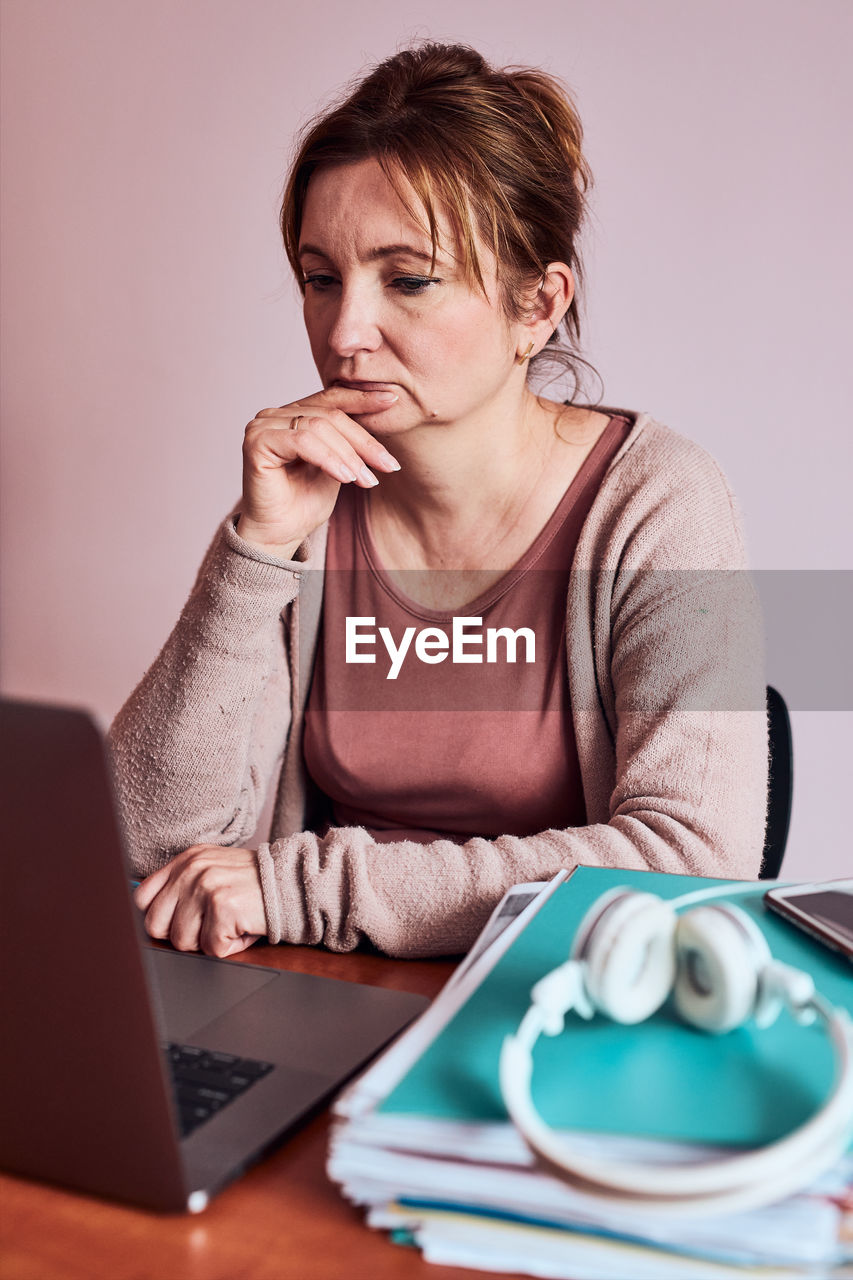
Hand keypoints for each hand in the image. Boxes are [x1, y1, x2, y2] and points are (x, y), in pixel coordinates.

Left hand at [133, 845, 266, 957]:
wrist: (296, 883)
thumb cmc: (256, 885)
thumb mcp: (214, 871)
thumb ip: (183, 886)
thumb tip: (152, 916)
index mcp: (186, 859)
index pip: (142, 898)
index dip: (160, 919)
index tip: (181, 921)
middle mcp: (192, 869)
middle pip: (156, 925)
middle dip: (183, 935)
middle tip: (210, 925)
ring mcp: (206, 887)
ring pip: (182, 942)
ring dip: (209, 941)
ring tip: (230, 922)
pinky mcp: (223, 907)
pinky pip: (211, 948)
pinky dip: (230, 946)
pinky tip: (243, 927)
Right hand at [238, 387, 400, 557]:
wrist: (279, 535)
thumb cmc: (304, 504)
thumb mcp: (339, 466)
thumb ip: (350, 440)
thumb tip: (384, 412)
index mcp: (293, 414)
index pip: (331, 397)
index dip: (362, 398)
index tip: (393, 400)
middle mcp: (275, 415)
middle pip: (329, 414)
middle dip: (363, 441)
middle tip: (388, 465)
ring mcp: (262, 425)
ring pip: (318, 427)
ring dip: (349, 455)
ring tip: (367, 480)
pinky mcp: (257, 442)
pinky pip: (302, 441)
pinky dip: (328, 459)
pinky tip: (345, 478)